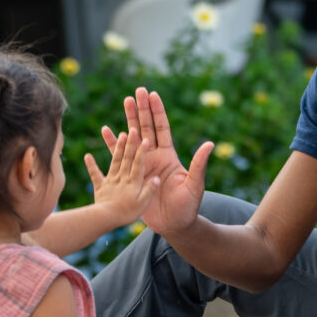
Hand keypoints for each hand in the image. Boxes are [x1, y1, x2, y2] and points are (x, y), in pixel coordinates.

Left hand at [84, 127, 159, 226]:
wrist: (105, 219)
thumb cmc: (127, 213)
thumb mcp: (142, 204)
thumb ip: (150, 190)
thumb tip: (157, 178)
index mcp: (134, 182)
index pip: (139, 164)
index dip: (142, 152)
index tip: (145, 140)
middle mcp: (122, 178)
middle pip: (127, 159)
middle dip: (130, 144)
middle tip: (132, 130)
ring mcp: (110, 181)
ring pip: (115, 161)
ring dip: (117, 148)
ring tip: (120, 134)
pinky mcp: (100, 186)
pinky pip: (95, 174)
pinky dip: (91, 165)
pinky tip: (87, 156)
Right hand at [101, 87, 212, 235]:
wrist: (174, 225)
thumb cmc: (188, 206)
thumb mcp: (194, 184)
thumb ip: (199, 165)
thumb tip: (209, 144)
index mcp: (169, 155)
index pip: (162, 128)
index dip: (157, 111)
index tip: (153, 94)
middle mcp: (155, 156)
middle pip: (146, 127)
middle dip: (141, 109)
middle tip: (137, 91)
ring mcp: (142, 164)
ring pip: (132, 137)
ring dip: (128, 120)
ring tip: (124, 101)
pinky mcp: (131, 175)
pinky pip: (119, 156)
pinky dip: (113, 144)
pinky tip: (106, 130)